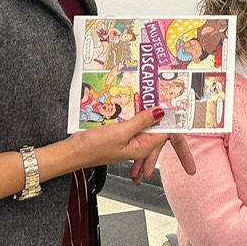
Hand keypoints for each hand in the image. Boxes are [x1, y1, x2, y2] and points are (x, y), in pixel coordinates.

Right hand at [66, 109, 195, 183]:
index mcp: (143, 147)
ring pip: (145, 123)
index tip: (173, 100)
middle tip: (163, 94)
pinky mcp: (121, 134)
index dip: (170, 117)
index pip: (165, 132)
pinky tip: (134, 104)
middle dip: (160, 113)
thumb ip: (142, 121)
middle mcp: (139, 145)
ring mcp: (130, 140)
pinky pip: (133, 123)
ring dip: (146, 112)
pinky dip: (135, 114)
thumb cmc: (94, 147)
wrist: (73, 152)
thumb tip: (160, 112)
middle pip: (157, 127)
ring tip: (149, 96)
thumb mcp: (121, 132)